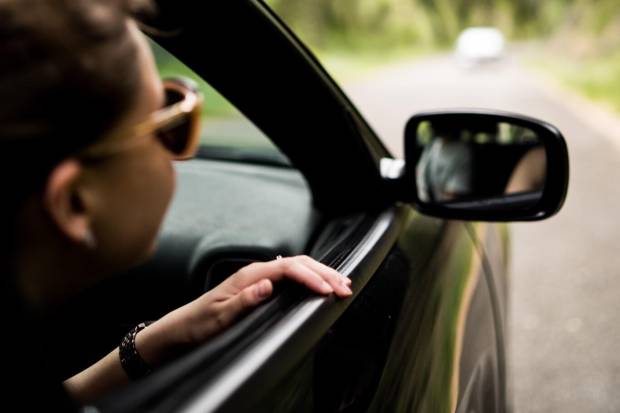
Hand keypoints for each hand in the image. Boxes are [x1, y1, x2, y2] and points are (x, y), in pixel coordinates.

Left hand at [137, 255, 351, 364]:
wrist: (183, 328)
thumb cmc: (200, 323)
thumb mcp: (220, 316)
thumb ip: (244, 300)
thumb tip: (268, 284)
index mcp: (250, 275)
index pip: (289, 267)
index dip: (311, 277)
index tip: (327, 291)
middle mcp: (257, 272)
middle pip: (298, 263)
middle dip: (325, 273)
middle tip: (346, 286)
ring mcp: (260, 278)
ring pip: (298, 268)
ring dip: (321, 274)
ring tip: (341, 284)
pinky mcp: (261, 287)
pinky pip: (292, 277)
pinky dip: (311, 279)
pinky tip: (320, 285)